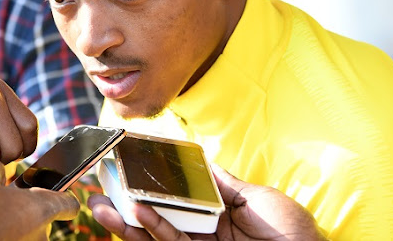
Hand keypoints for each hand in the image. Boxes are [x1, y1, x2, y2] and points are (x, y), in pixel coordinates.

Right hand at [0, 159, 79, 240]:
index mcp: (41, 208)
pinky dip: (5, 235)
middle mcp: (41, 234)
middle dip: (26, 209)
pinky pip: (14, 240)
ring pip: (27, 232)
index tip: (60, 192)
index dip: (65, 196)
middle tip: (4, 202)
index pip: (69, 204)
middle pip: (42, 217)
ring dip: (15, 224)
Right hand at [89, 165, 324, 240]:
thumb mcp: (256, 199)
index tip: (128, 168)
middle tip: (99, 188)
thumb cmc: (292, 232)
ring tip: (100, 205)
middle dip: (125, 204)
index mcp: (215, 215)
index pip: (175, 198)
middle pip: (156, 218)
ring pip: (154, 235)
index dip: (149, 186)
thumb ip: (222, 183)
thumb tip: (200, 159)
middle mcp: (202, 234)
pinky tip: (132, 215)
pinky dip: (149, 231)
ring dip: (126, 220)